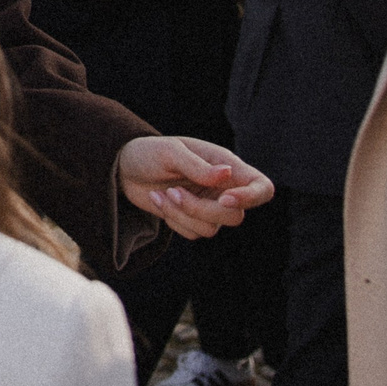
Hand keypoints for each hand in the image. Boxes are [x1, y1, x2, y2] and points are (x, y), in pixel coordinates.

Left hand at [116, 136, 274, 240]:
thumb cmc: (150, 152)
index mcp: (227, 166)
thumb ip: (198, 165)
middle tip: (174, 192)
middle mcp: (223, 189)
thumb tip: (227, 174)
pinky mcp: (193, 220)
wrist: (125, 167)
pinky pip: (193, 233)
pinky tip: (158, 199)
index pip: (261, 187)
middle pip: (235, 216)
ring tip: (164, 193)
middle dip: (201, 210)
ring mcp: (209, 206)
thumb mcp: (170, 152)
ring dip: (182, 214)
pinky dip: (174, 220)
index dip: (251, 198)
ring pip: (211, 228)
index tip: (224, 199)